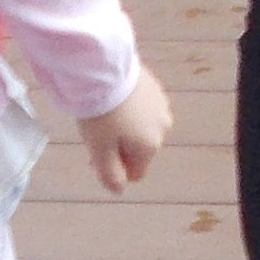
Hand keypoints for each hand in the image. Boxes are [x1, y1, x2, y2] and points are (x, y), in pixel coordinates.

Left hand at [78, 67, 171, 192]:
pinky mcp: (154, 85)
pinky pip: (142, 107)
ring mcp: (161, 105)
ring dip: (126, 126)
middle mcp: (162, 128)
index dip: (115, 168)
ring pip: (141, 127)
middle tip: (97, 132)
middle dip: (120, 146)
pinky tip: (115, 97)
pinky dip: (130, 108)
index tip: (96, 155)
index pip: (136, 173)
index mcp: (150, 147)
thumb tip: (118, 191)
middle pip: (139, 149)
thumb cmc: (101, 113)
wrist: (104, 68)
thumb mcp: (100, 150)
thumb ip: (110, 175)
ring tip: (107, 112)